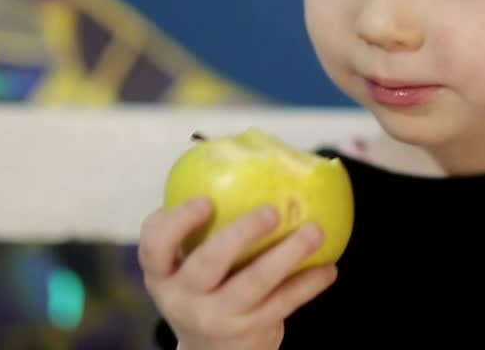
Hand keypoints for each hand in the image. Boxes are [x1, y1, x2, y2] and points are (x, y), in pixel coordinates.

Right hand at [139, 198, 338, 349]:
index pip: (154, 247)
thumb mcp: (187, 263)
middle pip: (207, 265)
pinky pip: (283, 304)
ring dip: (287, 255)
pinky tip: (329, 267)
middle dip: (240, 236)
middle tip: (273, 211)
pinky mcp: (249, 332)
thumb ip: (200, 225)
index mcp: (162, 273)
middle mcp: (183, 298)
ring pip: (253, 284)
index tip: (206, 200)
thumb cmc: (203, 285)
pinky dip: (308, 284)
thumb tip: (245, 152)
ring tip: (314, 231)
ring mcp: (216, 318)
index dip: (177, 223)